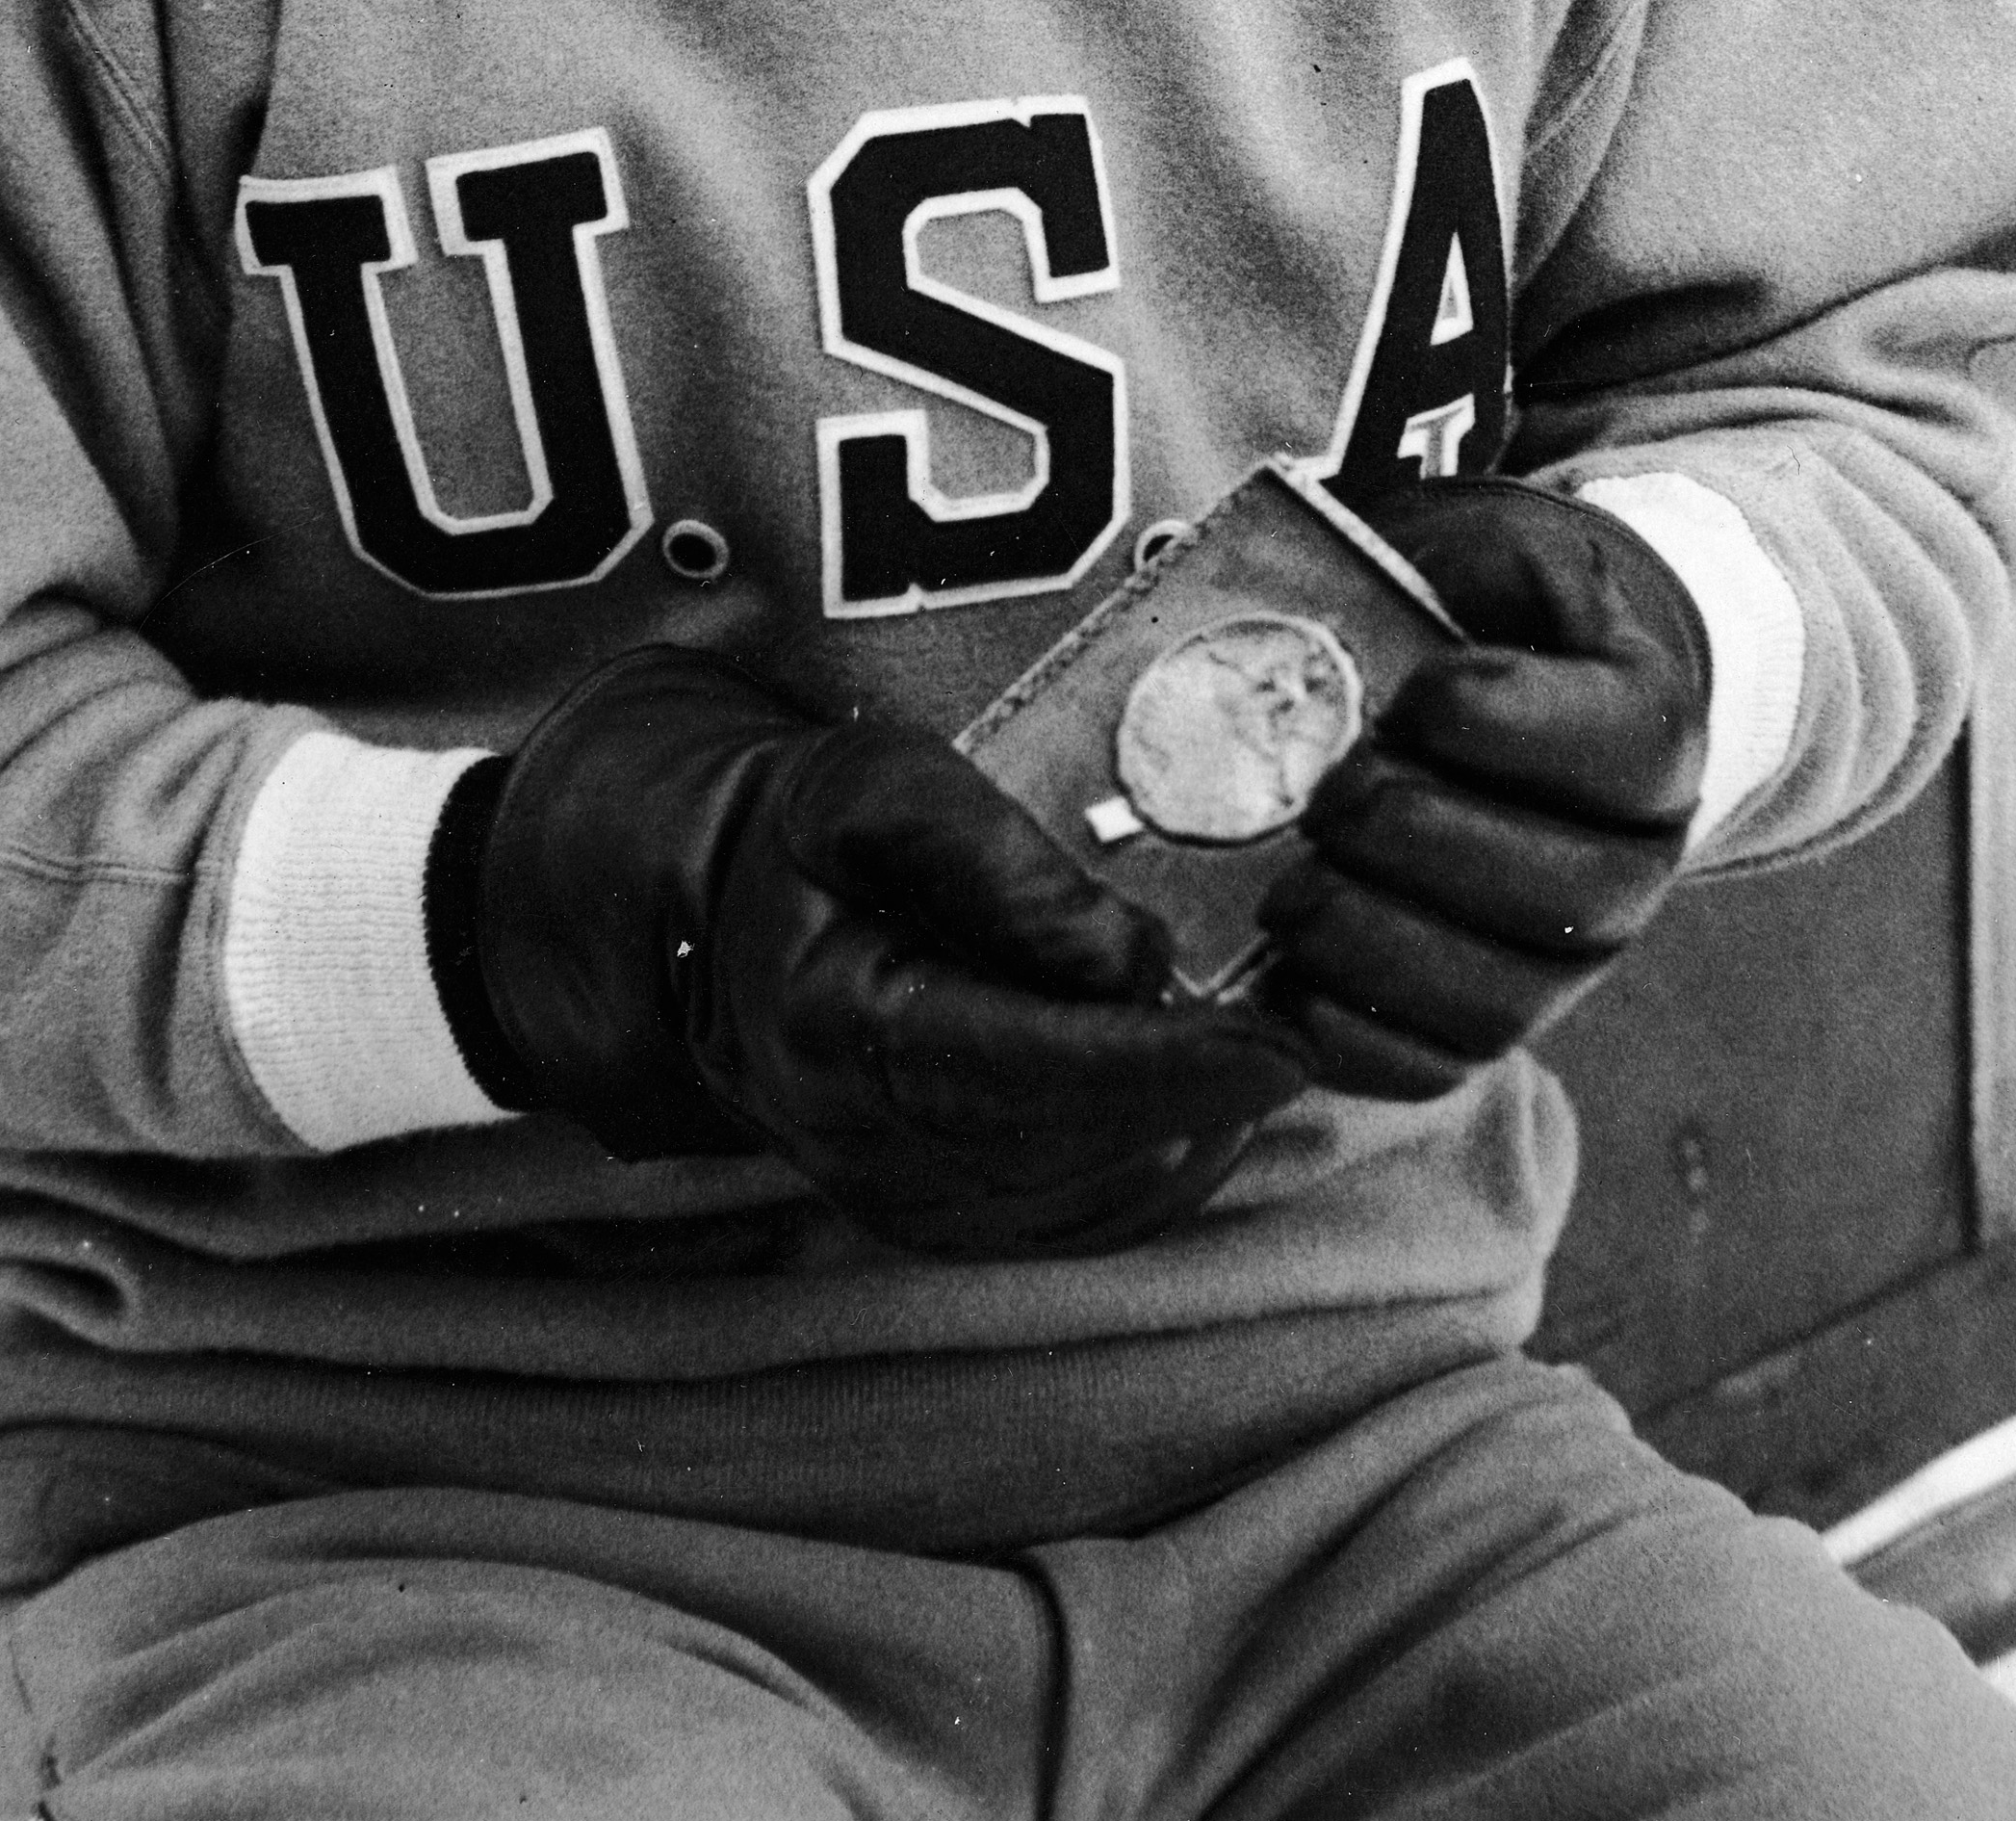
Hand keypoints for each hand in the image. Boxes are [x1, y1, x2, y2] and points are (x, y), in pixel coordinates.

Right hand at [461, 648, 1307, 1255]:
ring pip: (1110, 1190)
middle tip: (1289, 1009)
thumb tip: (1132, 960)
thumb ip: (997, 861)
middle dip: (1204, 1083)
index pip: (1032, 1074)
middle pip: (1088, 1141)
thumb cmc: (807, 838)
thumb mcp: (876, 787)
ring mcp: (917, 1211)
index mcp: (839, 1036)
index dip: (1166, 1066)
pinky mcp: (962, 1229)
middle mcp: (874, 1155)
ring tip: (1233, 1023)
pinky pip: (1105, 1211)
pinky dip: (1170, 1144)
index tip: (1281, 1047)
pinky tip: (1188, 1071)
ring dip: (1195, 1116)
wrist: (726, 929)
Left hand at [1256, 478, 1710, 1099]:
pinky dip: (1351, 1038)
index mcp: (1650, 731)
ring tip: (1287, 894)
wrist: (1500, 688)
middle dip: (1430, 846)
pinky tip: (1278, 981)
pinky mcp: (1481, 1019)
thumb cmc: (1477, 605)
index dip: (1513, 726)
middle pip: (1570, 896)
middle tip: (1327, 798)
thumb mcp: (1487, 542)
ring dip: (1380, 951)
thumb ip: (1465, 554)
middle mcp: (1632, 864)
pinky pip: (1432, 1065)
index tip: (1416, 693)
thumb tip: (1384, 591)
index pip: (1626, 748)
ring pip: (1502, 999)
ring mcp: (1564, 962)